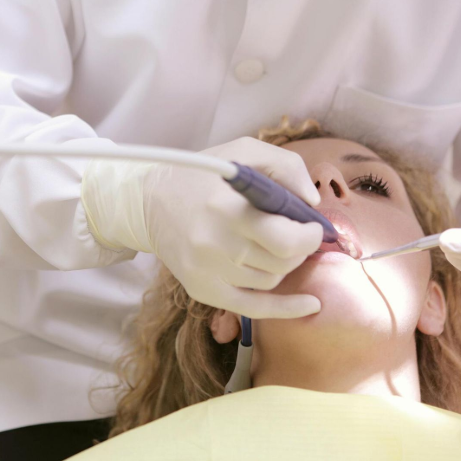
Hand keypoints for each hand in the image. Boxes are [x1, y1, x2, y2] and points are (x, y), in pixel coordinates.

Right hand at [82, 138, 324, 318]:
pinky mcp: (202, 290)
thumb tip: (313, 204)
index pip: (286, 239)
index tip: (313, 225)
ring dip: (282, 264)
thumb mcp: (243, 151)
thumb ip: (286, 167)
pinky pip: (255, 309)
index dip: (310, 235)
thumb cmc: (202, 175)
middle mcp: (216, 244)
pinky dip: (287, 309)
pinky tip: (311, 304)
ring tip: (271, 244)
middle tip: (297, 234)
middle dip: (300, 248)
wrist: (147, 202)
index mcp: (227, 207)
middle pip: (283, 262)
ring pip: (271, 280)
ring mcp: (207, 272)